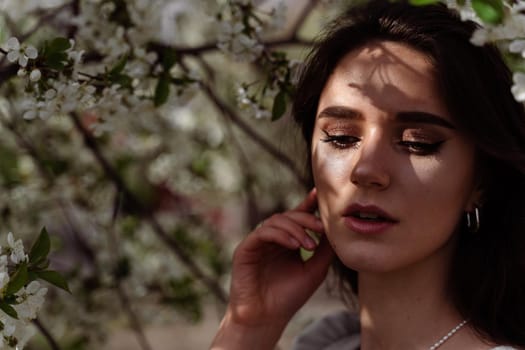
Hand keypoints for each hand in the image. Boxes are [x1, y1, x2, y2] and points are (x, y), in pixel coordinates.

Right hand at [211, 189, 333, 348]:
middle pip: (288, 216)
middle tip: (321, 228)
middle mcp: (271, 239)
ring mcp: (257, 243)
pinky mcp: (245, 249)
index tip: (319, 194)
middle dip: (306, 219)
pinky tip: (294, 245)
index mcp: (286, 242)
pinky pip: (262, 232)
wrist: (267, 318)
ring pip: (275, 221)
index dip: (307, 204)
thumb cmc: (289, 297)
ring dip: (295, 229)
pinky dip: (280, 235)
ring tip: (308, 244)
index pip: (297, 218)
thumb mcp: (315, 270)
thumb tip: (337, 229)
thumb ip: (324, 249)